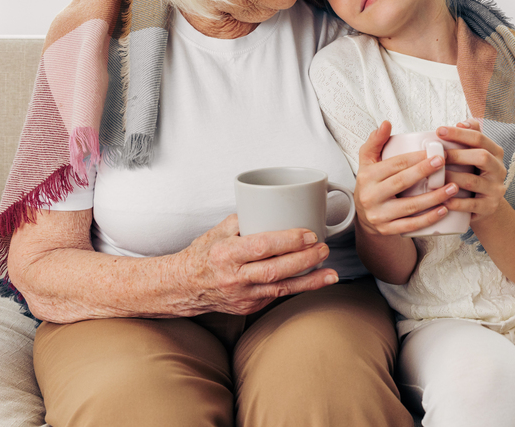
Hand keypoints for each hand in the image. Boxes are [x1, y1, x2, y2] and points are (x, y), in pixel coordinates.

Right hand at [179, 214, 337, 315]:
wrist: (184, 287)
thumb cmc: (202, 255)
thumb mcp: (218, 231)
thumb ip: (245, 220)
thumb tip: (273, 208)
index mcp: (226, 254)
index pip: (262, 246)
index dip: (288, 240)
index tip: (308, 233)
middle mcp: (234, 278)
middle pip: (276, 270)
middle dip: (305, 259)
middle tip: (323, 248)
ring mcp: (242, 296)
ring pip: (281, 288)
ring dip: (310, 281)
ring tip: (331, 272)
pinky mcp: (249, 307)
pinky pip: (277, 295)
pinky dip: (297, 287)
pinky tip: (314, 280)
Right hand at [354, 121, 456, 235]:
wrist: (366, 217)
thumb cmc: (372, 184)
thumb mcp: (368, 162)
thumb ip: (375, 141)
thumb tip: (386, 123)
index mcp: (367, 176)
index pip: (394, 164)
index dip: (415, 157)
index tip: (435, 151)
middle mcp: (370, 196)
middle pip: (401, 182)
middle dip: (424, 172)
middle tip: (445, 162)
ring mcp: (379, 215)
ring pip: (409, 206)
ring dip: (433, 197)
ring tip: (453, 187)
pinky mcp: (387, 230)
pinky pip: (411, 225)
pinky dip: (428, 219)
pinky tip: (444, 210)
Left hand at [433, 120, 508, 222]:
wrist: (486, 206)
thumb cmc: (474, 174)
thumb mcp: (475, 154)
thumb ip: (469, 136)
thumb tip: (460, 123)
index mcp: (495, 153)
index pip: (479, 138)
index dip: (459, 133)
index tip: (439, 131)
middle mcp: (499, 170)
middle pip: (482, 157)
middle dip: (458, 155)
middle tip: (438, 156)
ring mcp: (496, 189)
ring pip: (473, 181)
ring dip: (452, 178)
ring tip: (434, 177)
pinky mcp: (489, 207)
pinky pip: (472, 205)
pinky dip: (456, 202)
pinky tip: (442, 201)